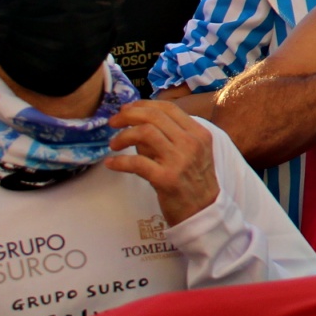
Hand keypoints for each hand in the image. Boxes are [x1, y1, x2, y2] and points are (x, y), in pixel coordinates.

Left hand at [106, 99, 219, 227]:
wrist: (204, 211)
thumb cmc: (194, 181)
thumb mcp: (192, 152)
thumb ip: (171, 137)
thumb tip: (139, 126)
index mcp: (198, 133)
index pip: (168, 108)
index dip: (143, 105)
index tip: (127, 109)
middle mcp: (190, 143)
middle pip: (154, 117)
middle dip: (128, 116)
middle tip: (113, 122)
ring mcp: (179, 160)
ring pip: (145, 133)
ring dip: (123, 136)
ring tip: (114, 144)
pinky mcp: (165, 179)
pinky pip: (137, 163)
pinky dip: (120, 161)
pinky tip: (112, 164)